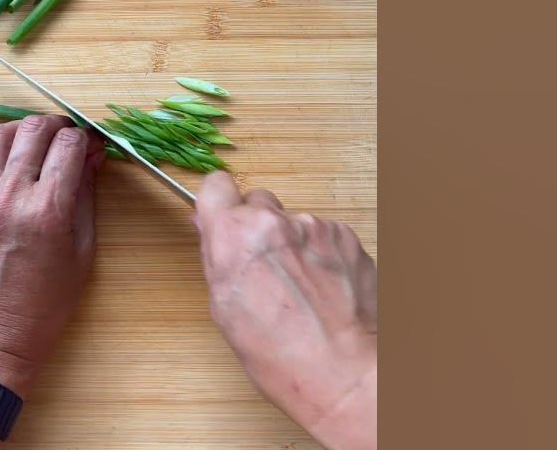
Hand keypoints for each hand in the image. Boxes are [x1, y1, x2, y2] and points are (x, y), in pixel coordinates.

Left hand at [0, 115, 105, 401]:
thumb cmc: (48, 301)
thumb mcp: (82, 250)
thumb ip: (86, 197)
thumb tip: (92, 158)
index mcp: (48, 210)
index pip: (69, 144)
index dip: (87, 138)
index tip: (94, 146)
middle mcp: (11, 196)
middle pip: (35, 129)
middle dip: (59, 126)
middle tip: (70, 139)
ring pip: (0, 134)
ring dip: (25, 130)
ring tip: (39, 143)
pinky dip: (0, 151)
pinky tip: (14, 163)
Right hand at [194, 172, 376, 449]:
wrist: (343, 370)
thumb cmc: (278, 353)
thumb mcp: (225, 308)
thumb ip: (217, 257)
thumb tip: (210, 227)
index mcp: (233, 235)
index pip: (216, 186)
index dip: (220, 205)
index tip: (225, 221)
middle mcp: (273, 220)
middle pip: (258, 202)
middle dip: (258, 228)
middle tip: (266, 268)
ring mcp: (314, 225)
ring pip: (293, 221)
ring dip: (293, 243)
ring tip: (302, 288)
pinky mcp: (345, 235)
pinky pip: (324, 234)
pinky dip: (322, 254)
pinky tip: (325, 288)